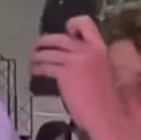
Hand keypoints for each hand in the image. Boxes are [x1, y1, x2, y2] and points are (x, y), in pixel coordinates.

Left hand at [30, 16, 119, 132]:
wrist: (107, 116)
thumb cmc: (108, 100)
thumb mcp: (104, 72)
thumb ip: (90, 60)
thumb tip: (72, 57)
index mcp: (100, 48)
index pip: (85, 23)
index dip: (72, 24)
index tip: (66, 33)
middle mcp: (88, 51)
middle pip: (60, 37)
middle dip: (44, 41)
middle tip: (38, 46)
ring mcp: (75, 61)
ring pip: (49, 52)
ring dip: (37, 55)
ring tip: (32, 60)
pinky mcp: (64, 74)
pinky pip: (45, 66)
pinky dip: (37, 68)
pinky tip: (34, 71)